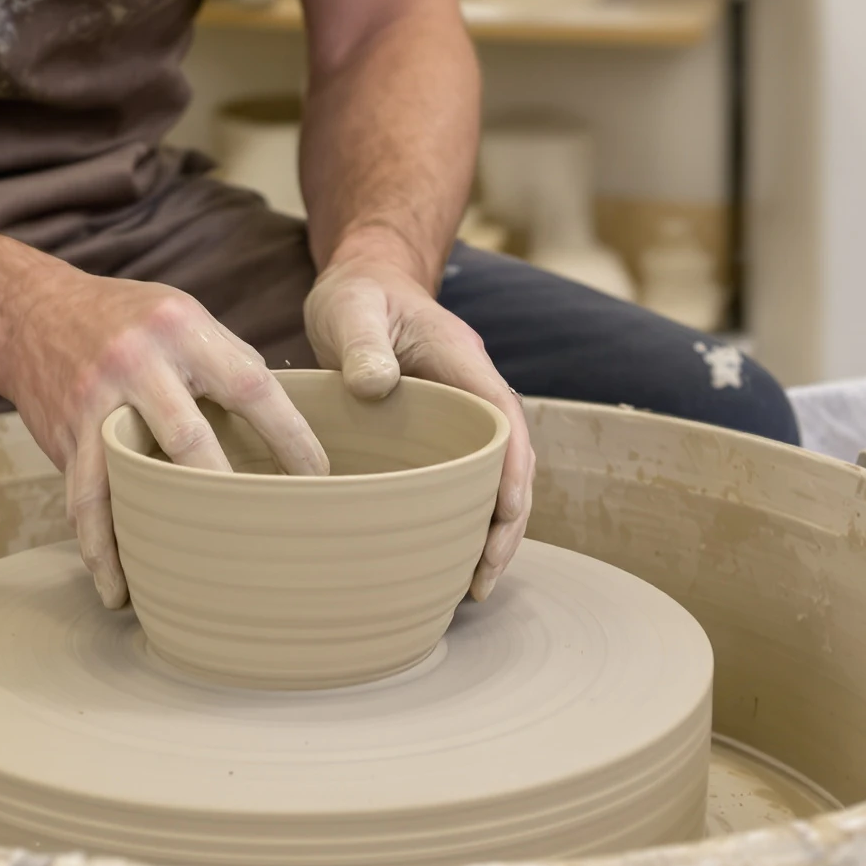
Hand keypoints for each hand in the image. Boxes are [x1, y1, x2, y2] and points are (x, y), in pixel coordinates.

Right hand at [0, 263, 328, 609]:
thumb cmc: (123, 316)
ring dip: (154, 534)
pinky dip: (99, 544)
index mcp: (181, 329)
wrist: (28, 310)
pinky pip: (83, 498)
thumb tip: (282, 418)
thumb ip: (228, 360)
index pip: (250, 387)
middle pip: (190, 440)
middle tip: (264, 536)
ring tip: (183, 585)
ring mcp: (95, 401)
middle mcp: (138, 362)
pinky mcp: (65, 433)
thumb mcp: (182, 314)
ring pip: (128, 478)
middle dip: (228, 492)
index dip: (289, 436)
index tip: (317, 478)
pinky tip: (116, 584)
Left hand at [304, 239, 533, 597]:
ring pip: (495, 475)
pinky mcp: (442, 430)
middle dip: (509, 521)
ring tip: (474, 583)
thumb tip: (375, 385)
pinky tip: (448, 551)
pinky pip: (467, 475)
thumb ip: (363, 343)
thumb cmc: (360, 295)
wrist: (364, 282)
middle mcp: (473, 390)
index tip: (503, 518)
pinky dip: (467, 514)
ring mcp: (461, 412)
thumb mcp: (352, 309)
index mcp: (462, 361)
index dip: (512, 473)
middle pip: (513, 461)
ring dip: (492, 526)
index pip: (505, 423)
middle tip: (484, 578)